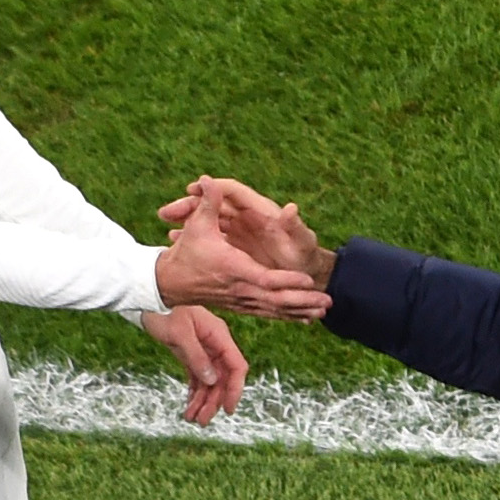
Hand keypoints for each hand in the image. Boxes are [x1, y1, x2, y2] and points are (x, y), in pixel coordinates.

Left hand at [139, 303, 248, 424]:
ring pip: (209, 381)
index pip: (236, 366)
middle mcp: (215, 345)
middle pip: (222, 379)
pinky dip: (194, 392)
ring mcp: (204, 350)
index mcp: (219, 336)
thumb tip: (212, 380)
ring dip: (203, 401)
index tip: (228, 408)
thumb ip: (197, 356)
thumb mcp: (180, 333)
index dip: (235, 388)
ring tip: (191, 418)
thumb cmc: (164, 311)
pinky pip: (197, 378)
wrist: (148, 300)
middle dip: (213, 401)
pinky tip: (189, 406)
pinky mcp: (191, 354)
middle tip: (202, 421)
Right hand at [152, 180, 329, 318]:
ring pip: (275, 310)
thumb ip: (209, 204)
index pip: (264, 278)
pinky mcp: (241, 307)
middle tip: (328, 304)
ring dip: (300, 311)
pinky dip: (287, 317)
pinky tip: (305, 320)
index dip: (286, 280)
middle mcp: (241, 288)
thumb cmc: (186, 252)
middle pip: (276, 300)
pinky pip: (268, 314)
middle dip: (303, 302)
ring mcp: (241, 301)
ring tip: (324, 313)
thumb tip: (210, 180)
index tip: (307, 280)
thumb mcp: (197, 226)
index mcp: (234, 269)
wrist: (171, 284)